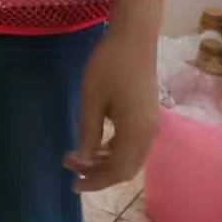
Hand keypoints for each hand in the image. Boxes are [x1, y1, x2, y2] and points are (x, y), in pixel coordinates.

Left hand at [65, 24, 159, 191]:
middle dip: (99, 173)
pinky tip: (95, 143)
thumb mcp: (92, 99)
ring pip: (130, 157)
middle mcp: (148, 134)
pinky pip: (132, 144)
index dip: (95, 181)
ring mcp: (151, 125)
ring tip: (77, 156)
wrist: (134, 38)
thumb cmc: (109, 65)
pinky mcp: (147, 116)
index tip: (72, 184)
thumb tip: (82, 162)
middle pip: (126, 168)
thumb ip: (88, 132)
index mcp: (136, 133)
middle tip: (70, 168)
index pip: (117, 171)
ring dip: (105, 161)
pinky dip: (114, 149)